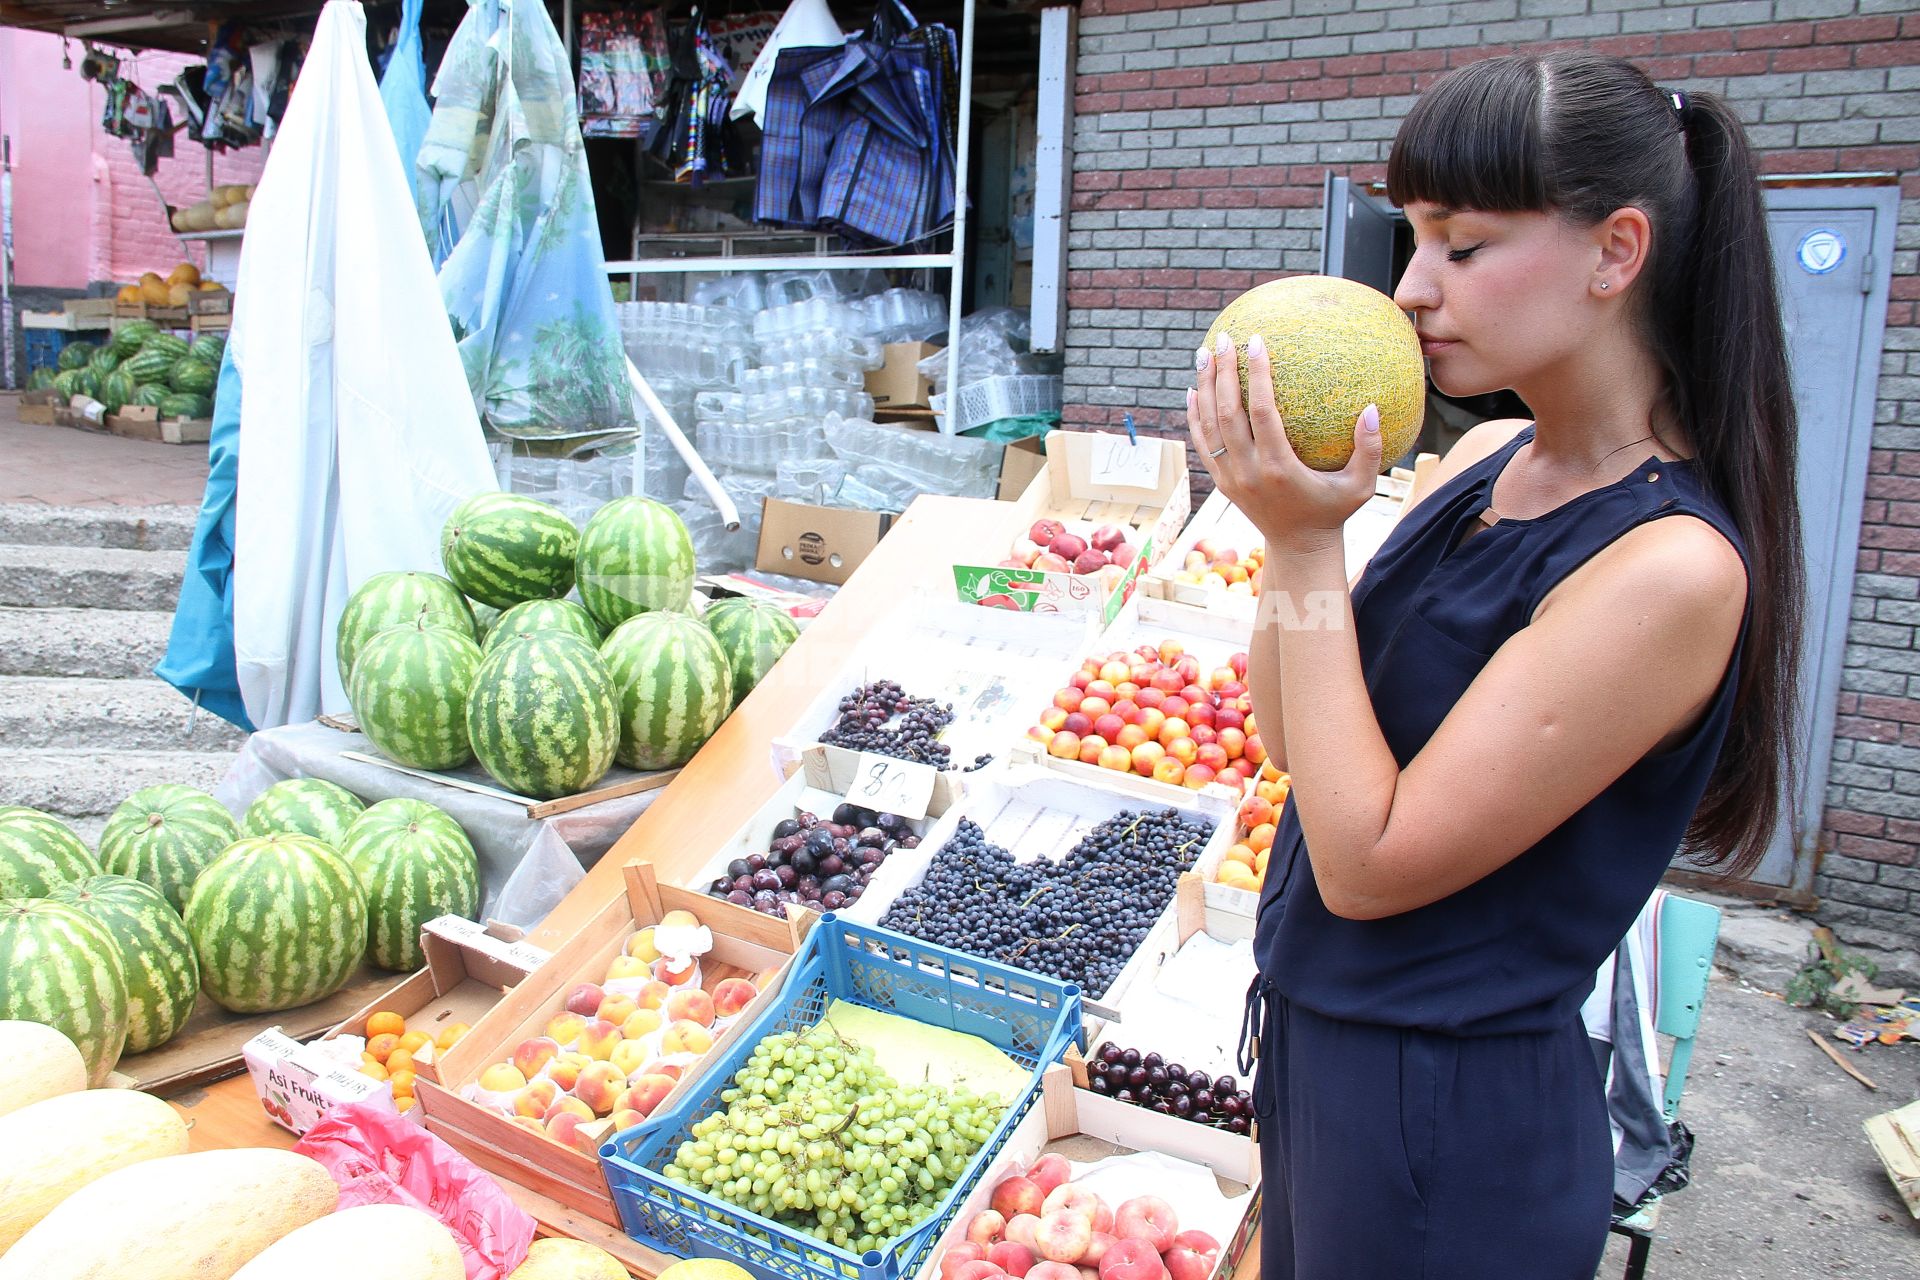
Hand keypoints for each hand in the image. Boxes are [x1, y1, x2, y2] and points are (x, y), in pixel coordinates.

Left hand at [1186, 330, 1381, 556]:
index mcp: (1279, 468)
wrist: (1299, 548)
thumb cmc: (1333, 512)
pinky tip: (1193, 391)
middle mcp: (1248, 472)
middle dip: (1222, 372)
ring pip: (1209, 426)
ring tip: (1204, 353)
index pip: (1261, 412)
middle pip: (1226, 414)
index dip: (1255, 375)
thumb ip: (1370, 449)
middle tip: (1223, 338)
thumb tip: (1372, 408)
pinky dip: (1195, 417)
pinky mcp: (1222, 483)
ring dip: (1204, 388)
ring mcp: (1230, 478)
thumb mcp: (1361, 486)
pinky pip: (1202, 444)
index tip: (1256, 341)